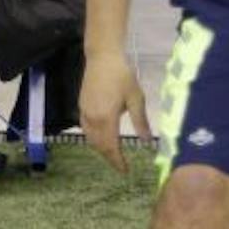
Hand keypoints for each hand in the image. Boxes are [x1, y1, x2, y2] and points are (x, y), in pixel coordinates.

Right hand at [80, 52, 152, 170]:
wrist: (102, 57)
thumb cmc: (122, 75)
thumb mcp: (136, 98)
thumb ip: (140, 121)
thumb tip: (147, 141)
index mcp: (107, 118)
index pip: (111, 147)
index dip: (117, 161)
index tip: (125, 171)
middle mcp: (93, 119)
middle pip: (99, 146)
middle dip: (110, 158)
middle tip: (120, 166)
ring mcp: (85, 113)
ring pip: (91, 139)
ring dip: (101, 149)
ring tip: (112, 155)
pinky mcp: (81, 107)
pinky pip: (85, 130)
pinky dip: (93, 139)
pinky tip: (101, 139)